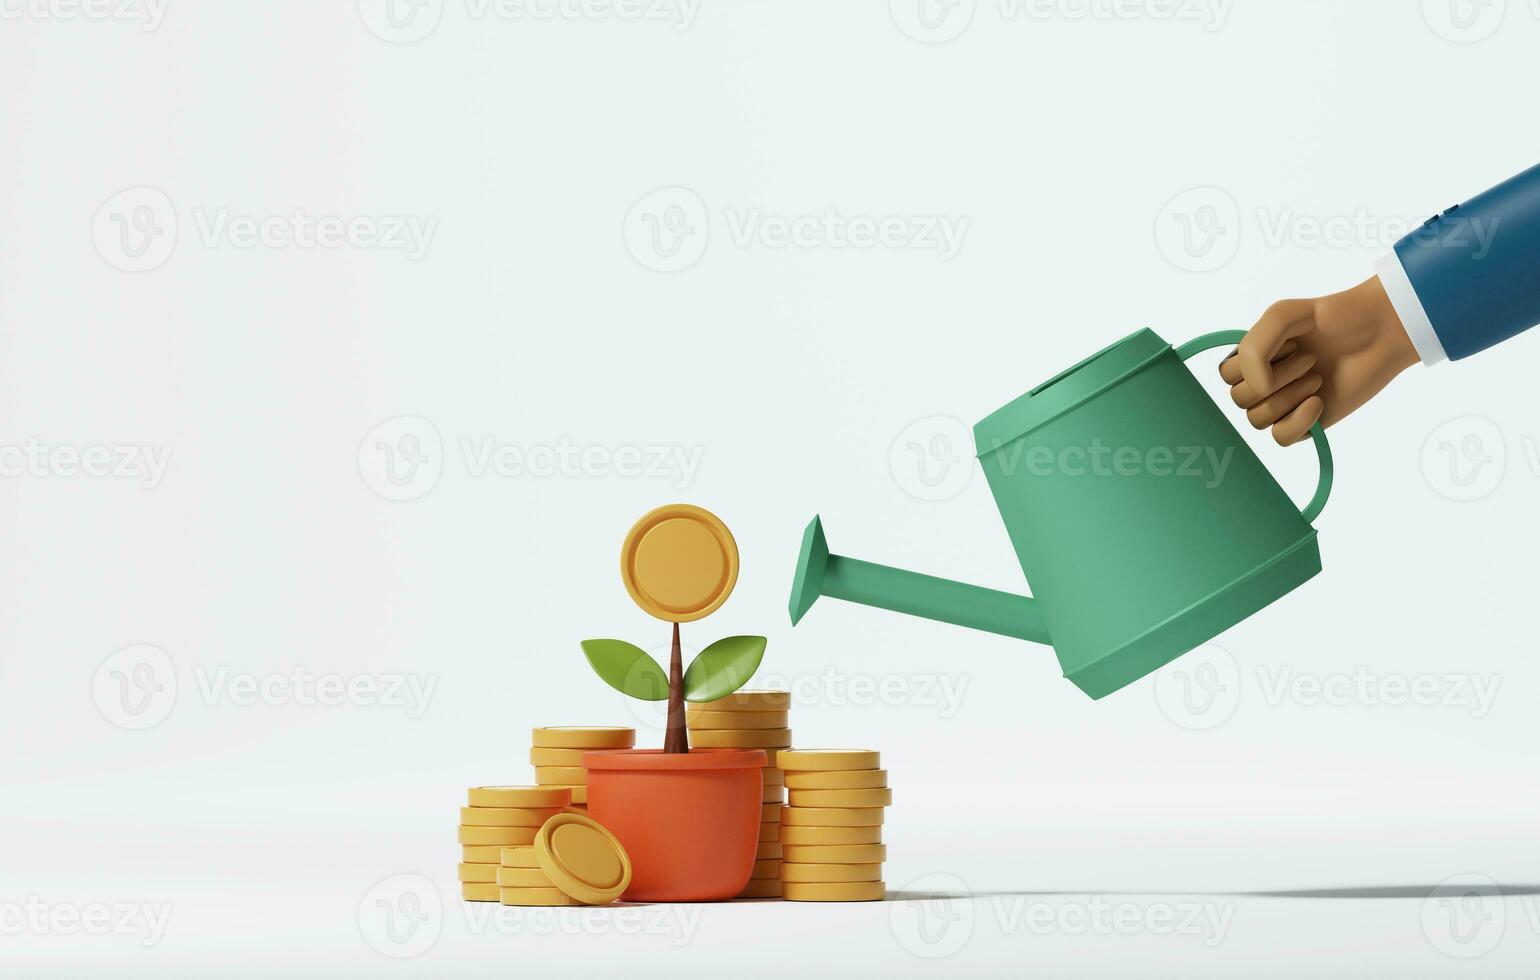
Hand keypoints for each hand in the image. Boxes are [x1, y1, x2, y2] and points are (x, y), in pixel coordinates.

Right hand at [1220, 275, 1420, 444]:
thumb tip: (1259, 390)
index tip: (1289, 343)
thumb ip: (1253, 349)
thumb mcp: (1282, 315)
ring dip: (1288, 397)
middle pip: (1240, 399)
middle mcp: (1264, 382)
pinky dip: (1298, 422)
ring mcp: (1284, 405)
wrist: (1380, 332)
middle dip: (1278, 378)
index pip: (1226, 375)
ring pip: (1257, 419)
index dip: (1252, 363)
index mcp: (1253, 357)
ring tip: (1318, 378)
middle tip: (1311, 359)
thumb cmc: (1334, 317)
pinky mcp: (1305, 424)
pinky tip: (1318, 403)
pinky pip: (1280, 438)